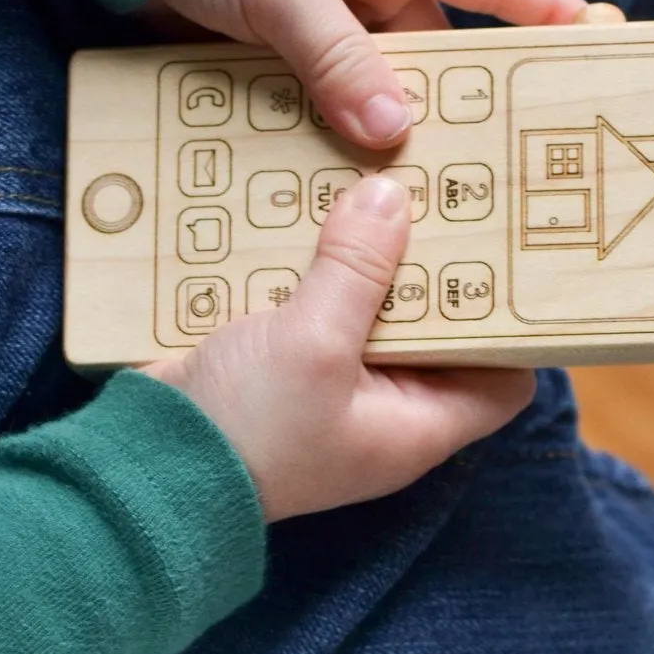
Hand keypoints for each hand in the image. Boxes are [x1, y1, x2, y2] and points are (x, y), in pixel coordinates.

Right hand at [138, 176, 533, 520]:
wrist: (140, 470)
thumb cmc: (245, 432)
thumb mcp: (313, 344)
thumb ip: (357, 270)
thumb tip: (394, 197)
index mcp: (417, 425)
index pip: (503, 378)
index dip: (513, 324)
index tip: (509, 255)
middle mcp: (384, 409)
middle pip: (436, 328)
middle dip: (434, 266)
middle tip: (443, 194)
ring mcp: (330, 386)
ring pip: (370, 308)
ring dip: (367, 256)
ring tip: (380, 184)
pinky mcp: (280, 364)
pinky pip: (313, 305)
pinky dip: (313, 265)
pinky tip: (310, 209)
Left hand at [153, 0, 583, 147]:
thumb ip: (334, 56)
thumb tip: (392, 131)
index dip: (538, 10)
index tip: (592, 40)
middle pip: (430, 57)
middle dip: (452, 107)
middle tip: (490, 170)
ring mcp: (319, 23)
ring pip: (371, 89)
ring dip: (379, 133)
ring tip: (411, 198)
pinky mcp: (275, 52)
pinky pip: (317, 101)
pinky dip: (325, 136)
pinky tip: (334, 185)